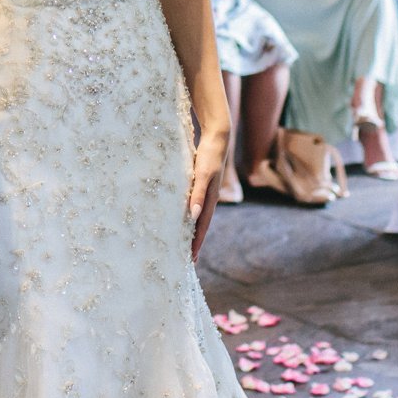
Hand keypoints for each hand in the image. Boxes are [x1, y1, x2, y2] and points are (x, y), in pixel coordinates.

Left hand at [187, 128, 228, 259]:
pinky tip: (180, 216)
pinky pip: (192, 204)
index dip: (196, 244)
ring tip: (181, 242)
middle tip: (185, 258)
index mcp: (210, 201)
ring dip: (190, 229)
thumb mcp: (203, 174)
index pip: (202, 228)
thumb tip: (193, 216)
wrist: (217, 137)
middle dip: (193, 242)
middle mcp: (208, 199)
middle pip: (200, 225)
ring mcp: (204, 192)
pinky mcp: (199, 184)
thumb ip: (198, 194)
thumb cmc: (209, 155)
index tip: (191, 260)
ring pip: (196, 216)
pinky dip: (187, 214)